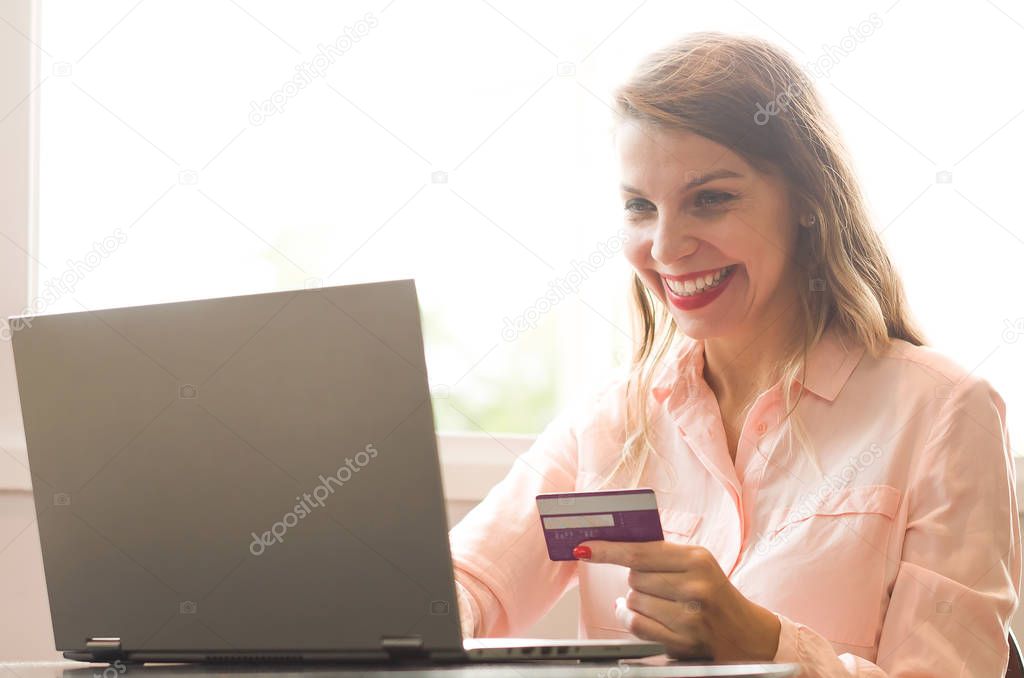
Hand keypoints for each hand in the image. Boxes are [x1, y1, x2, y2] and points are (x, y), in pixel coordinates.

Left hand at [574, 541, 780, 660]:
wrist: (747, 633)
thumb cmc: (715, 593)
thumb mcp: (697, 564)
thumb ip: (660, 554)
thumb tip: (612, 546)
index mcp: (697, 560)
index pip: (640, 551)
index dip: (608, 549)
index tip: (585, 547)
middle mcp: (695, 587)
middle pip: (634, 577)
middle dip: (638, 580)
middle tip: (659, 585)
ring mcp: (689, 617)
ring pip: (633, 600)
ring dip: (637, 601)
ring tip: (662, 603)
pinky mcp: (682, 642)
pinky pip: (636, 625)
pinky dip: (630, 618)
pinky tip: (641, 614)